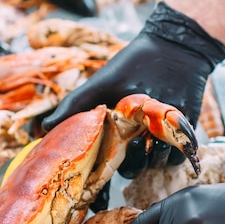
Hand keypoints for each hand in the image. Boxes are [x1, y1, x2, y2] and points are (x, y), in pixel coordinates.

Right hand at [41, 2, 224, 177]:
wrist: (171, 50)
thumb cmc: (131, 66)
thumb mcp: (98, 86)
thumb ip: (73, 106)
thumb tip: (42, 128)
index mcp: (115, 133)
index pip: (106, 163)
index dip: (104, 173)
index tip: (102, 173)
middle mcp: (136, 139)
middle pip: (132, 168)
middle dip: (133, 162)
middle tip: (133, 143)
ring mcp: (159, 138)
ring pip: (154, 165)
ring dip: (153, 157)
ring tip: (152, 138)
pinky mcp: (182, 135)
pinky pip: (176, 158)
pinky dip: (173, 153)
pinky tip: (168, 136)